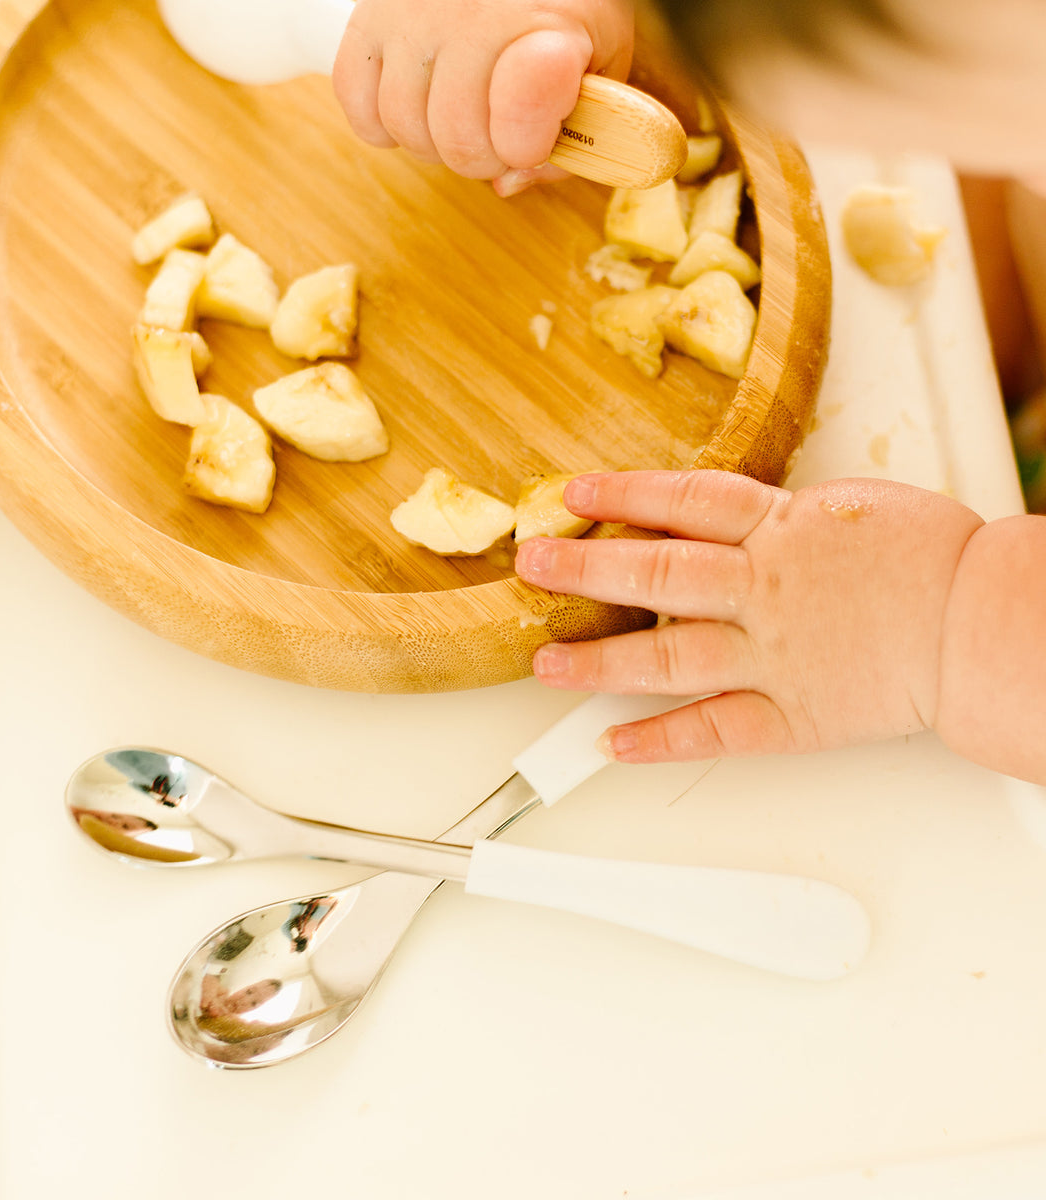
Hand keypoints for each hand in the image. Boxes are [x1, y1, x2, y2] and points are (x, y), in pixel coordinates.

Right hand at [332, 0, 633, 192]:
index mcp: (546, 25)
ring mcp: (414, 15)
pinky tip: (419, 102)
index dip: (527, 148)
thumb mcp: (601, 60)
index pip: (522, 118)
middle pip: (460, 145)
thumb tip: (510, 182)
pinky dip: (383, 124)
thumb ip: (577, 132)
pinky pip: (359, 106)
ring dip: (435, 141)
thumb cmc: (562, 10)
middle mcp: (473, 14)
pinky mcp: (368, 18)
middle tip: (500, 128)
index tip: (538, 136)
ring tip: (461, 109)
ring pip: (407, 130)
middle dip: (484, 156)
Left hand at [514, 470, 984, 762]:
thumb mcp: (850, 507)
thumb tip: (721, 517)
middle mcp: (763, 590)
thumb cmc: (932, 558)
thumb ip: (779, 517)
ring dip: (600, 662)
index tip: (571, 495)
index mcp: (780, 530)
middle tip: (533, 567)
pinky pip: (715, 730)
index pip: (682, 502)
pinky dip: (661, 739)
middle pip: (657, 572)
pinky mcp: (792, 714)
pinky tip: (613, 744)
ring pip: (668, 655)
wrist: (985, 624)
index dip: (621, 496)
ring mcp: (772, 655)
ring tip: (547, 666)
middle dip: (585, 569)